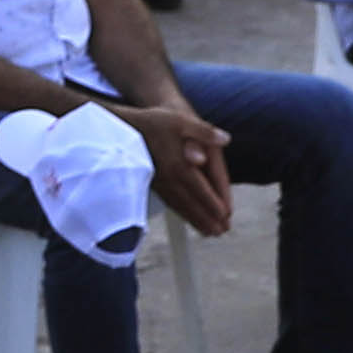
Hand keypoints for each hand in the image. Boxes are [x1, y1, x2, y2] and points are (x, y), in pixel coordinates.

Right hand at [119, 99, 236, 236]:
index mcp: (179, 165)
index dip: (215, 203)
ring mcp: (160, 183)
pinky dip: (182, 213)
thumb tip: (224, 139)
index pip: (202, 189)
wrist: (127, 126)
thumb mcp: (182, 120)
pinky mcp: (153, 184)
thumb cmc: (157, 121)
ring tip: (209, 232)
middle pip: (193, 203)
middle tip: (221, 232)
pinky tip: (187, 217)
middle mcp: (170, 178)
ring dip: (196, 221)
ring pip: (181, 206)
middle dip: (208, 218)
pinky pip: (171, 203)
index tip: (226, 216)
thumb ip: (205, 132)